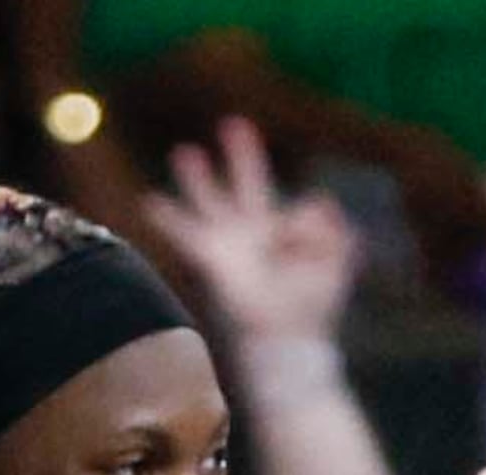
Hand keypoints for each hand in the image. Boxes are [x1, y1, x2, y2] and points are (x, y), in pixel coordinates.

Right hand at [143, 117, 361, 351]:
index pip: (300, 208)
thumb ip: (336, 233)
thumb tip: (323, 199)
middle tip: (235, 123)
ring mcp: (230, 244)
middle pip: (247, 184)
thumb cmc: (310, 311)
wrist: (283, 340)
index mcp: (288, 236)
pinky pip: (184, 232)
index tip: (314, 238)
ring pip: (211, 201)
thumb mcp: (334, 268)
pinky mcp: (211, 258)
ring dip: (197, 178)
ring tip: (185, 152)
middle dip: (242, 155)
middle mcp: (256, 234)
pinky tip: (149, 202)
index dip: (310, 222)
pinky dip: (167, 218)